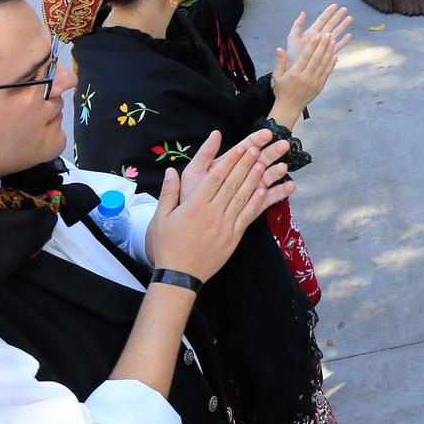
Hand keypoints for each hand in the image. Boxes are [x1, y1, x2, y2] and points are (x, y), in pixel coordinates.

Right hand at [146, 131, 287, 281]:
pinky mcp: (232, 238)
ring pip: (242, 198)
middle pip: (232, 184)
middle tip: (257, 148)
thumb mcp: (160, 218)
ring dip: (254, 179)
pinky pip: (247, 217)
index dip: (230, 161)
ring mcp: (224, 226)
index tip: (240, 148)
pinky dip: (256, 203)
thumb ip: (168, 193)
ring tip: (263, 163)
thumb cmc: (167, 246)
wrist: (179, 276)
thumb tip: (170, 171)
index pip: (215, 178)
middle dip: (245, 164)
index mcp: (194, 206)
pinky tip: (263, 190)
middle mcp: (211, 214)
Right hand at [272, 4, 352, 123]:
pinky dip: (331, 64)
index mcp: (295, 73)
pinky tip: (335, 55)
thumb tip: (279, 48)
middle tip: (328, 34)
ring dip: (329, 52)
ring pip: (323, 65)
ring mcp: (314, 82)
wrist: (290, 107)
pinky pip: (327, 73)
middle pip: (316, 58)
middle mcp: (305, 77)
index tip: (317, 35)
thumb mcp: (277, 76)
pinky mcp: (320, 86)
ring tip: (333, 41)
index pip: (305, 56)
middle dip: (323, 45)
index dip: (312, 45)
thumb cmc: (282, 89)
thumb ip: (280, 62)